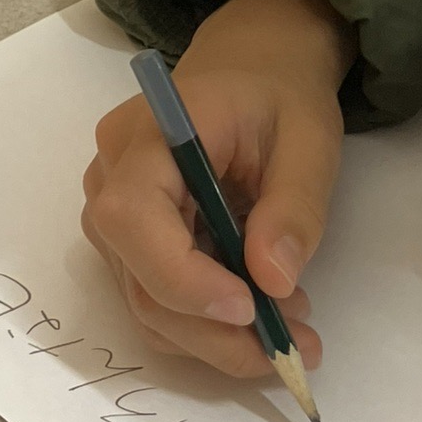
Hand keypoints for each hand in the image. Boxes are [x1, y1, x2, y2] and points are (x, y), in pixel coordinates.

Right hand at [82, 0, 352, 377]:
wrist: (253, 71)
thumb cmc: (279, 95)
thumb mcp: (309, 140)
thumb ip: (293, 207)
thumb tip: (275, 281)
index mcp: (150, 134)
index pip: (133, 217)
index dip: (181, 276)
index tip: (250, 308)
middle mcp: (111, 175)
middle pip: (138, 276)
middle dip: (213, 330)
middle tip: (294, 349)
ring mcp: (114, 213)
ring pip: (146, 302)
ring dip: (216, 338)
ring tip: (292, 334)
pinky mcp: (131, 242)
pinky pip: (156, 298)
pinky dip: (208, 324)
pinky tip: (265, 314)